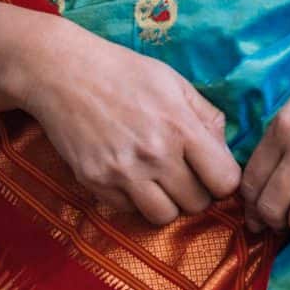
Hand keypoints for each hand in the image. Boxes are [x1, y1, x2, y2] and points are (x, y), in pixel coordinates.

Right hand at [19, 22, 242, 227]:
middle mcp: (154, 154)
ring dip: (167, 202)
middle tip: (182, 173)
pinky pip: (130, 211)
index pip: (225, 181)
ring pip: (164, 217)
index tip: (212, 171)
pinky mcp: (95, 183)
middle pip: (197, 204)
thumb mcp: (175, 82)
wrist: (63, 72)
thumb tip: (226, 153)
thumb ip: (207, 117)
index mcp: (180, 127)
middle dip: (196, 191)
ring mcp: (123, 173)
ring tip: (158, 180)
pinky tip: (129, 175)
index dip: (223, 179)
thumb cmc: (124, 72)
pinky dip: (134, 200)